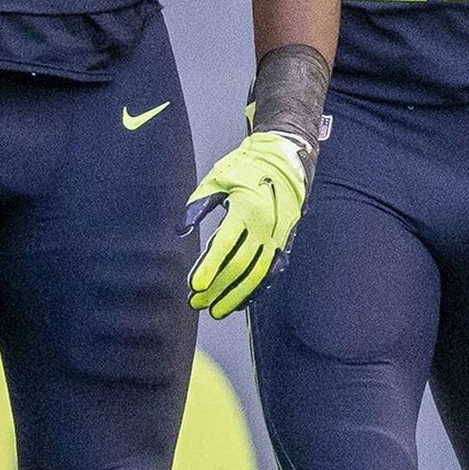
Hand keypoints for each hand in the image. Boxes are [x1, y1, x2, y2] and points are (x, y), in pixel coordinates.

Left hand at [181, 132, 307, 317]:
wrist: (285, 160)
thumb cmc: (248, 166)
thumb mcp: (217, 179)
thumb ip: (198, 205)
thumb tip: (182, 229)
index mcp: (246, 208)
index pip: (224, 245)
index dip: (209, 267)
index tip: (195, 285)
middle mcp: (264, 226)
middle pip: (239, 265)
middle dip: (218, 287)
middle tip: (198, 302)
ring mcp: (277, 237)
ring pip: (256, 274)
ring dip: (236, 295)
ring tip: (217, 309)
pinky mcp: (284, 243)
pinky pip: (270, 272)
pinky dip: (256, 289)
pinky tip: (242, 299)